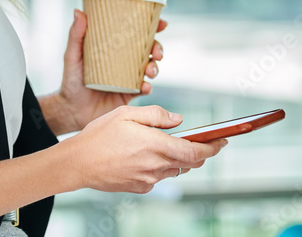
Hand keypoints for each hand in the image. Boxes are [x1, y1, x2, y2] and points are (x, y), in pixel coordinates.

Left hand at [52, 9, 166, 133]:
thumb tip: (78, 11)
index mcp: (113, 47)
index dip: (151, 26)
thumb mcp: (72, 56)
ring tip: (150, 71)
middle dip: (157, 48)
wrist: (73, 110)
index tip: (162, 23)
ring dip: (154, 67)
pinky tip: (144, 86)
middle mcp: (124, 60)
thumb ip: (76, 35)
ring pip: (150, 68)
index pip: (135, 32)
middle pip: (148, 49)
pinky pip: (143, 88)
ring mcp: (128, 77)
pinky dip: (147, 86)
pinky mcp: (129, 94)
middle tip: (156, 52)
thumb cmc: (71, 80)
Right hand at [60, 104, 227, 193]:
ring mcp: (148, 180)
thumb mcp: (126, 113)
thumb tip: (178, 120)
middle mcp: (155, 166)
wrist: (78, 163)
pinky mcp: (140, 188)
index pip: (195, 152)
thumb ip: (156, 115)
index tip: (223, 141)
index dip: (213, 148)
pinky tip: (148, 156)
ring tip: (172, 146)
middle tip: (206, 143)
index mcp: (155, 145)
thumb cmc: (99, 135)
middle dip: (201, 154)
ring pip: (175, 170)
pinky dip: (161, 167)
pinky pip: (159, 177)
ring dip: (179, 159)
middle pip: (190, 163)